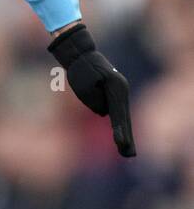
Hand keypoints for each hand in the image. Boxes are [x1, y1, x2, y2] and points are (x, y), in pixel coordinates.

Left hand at [49, 24, 135, 156]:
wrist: (81, 53)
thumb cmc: (80, 69)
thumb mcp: (84, 87)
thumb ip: (95, 102)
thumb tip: (104, 113)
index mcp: (116, 87)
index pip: (117, 113)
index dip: (119, 131)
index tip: (120, 144)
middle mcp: (122, 89)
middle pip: (124, 117)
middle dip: (126, 137)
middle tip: (129, 155)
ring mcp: (120, 91)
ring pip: (118, 115)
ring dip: (122, 132)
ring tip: (126, 152)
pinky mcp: (115, 93)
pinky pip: (114, 111)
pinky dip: (118, 124)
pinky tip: (118, 137)